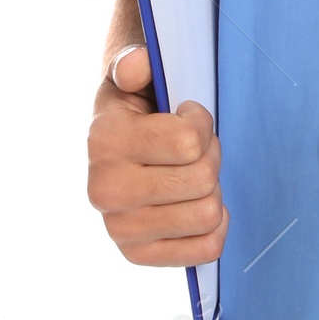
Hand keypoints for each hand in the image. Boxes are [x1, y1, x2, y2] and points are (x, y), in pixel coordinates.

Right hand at [86, 44, 228, 266]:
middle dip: (210, 157)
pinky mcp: (137, 255)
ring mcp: (120, 229)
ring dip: (211, 191)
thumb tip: (138, 63)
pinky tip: (195, 206)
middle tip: (194, 150)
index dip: (202, 123)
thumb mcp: (130, 80)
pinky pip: (206, 249)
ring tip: (191, 176)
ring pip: (208, 214)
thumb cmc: (134, 112)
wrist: (116, 153)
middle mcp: (105, 191)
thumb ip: (133, 65)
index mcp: (104, 141)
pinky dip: (214, 227)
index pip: (190, 141)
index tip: (188, 116)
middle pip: (203, 179)